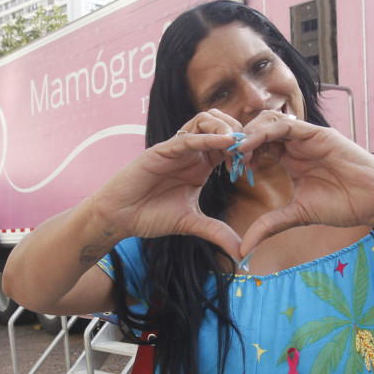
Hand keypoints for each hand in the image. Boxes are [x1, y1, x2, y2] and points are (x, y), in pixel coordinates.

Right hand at [90, 110, 243, 257]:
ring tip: (238, 145)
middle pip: (221, 124)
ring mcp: (176, 149)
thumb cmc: (150, 216)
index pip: (228, 144)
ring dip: (225, 128)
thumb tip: (241, 253)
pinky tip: (226, 142)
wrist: (120, 217)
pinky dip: (208, 137)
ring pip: (205, 120)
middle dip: (240, 133)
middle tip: (249, 152)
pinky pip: (188, 137)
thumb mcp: (191, 223)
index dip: (244, 150)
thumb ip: (216, 232)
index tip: (253, 167)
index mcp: (200, 164)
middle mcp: (190, 152)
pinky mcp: (162, 150)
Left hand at [232, 112, 373, 254]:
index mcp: (290, 158)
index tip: (228, 170)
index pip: (258, 146)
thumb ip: (268, 226)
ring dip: (249, 134)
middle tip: (227, 159)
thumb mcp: (296, 216)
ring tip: (236, 152)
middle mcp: (297, 144)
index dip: (241, 154)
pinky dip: (265, 132)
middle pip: (260, 129)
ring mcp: (307, 137)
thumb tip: (242, 249)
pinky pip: (286, 125)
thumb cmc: (342, 205)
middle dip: (240, 141)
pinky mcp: (319, 134)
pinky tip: (249, 146)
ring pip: (270, 122)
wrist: (373, 202)